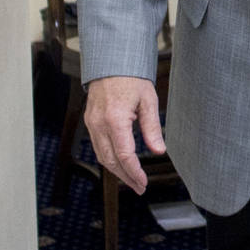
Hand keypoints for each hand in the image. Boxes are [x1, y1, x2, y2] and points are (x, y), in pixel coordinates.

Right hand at [83, 76, 164, 194]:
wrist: (111, 62)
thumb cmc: (132, 79)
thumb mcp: (149, 101)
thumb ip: (152, 128)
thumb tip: (159, 151)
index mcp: (115, 119)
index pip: (124, 155)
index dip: (134, 172)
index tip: (143, 183)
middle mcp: (98, 124)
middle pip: (110, 160)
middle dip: (125, 177)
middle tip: (140, 187)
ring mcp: (91, 123)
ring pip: (101, 156)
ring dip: (116, 171)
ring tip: (132, 180)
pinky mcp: (89, 122)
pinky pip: (97, 146)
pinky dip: (108, 159)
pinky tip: (120, 165)